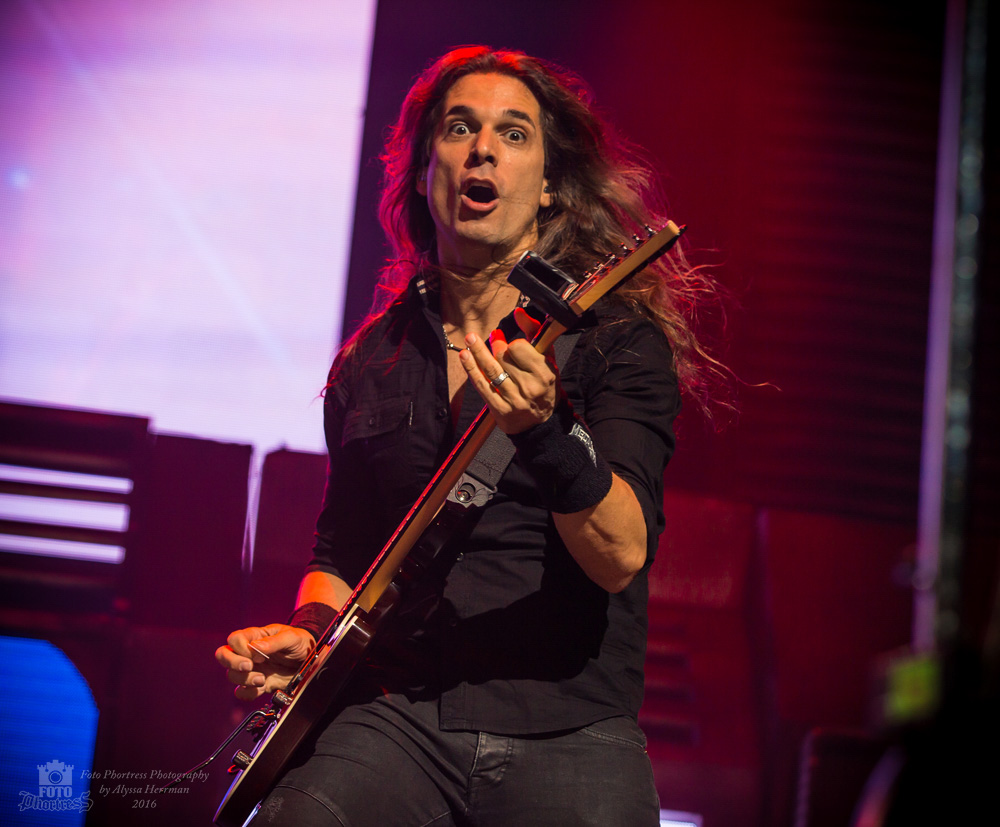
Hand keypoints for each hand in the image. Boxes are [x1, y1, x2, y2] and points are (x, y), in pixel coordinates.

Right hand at [215, 623, 315, 700]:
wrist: (310, 658)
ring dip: (245, 679)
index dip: (241, 648)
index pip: (234, 639)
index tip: (257, 654)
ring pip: (232, 675)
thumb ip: (274, 641)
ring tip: (263, 678)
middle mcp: (249, 653)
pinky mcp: (258, 684)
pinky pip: (242, 692)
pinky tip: (261, 688)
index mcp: (255, 637)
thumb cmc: (300, 642)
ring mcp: (252, 669)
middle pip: (223, 655)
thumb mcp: (292, 637)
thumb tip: (255, 647)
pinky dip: (248, 693)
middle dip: (233, 663)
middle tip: (249, 666)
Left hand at [460, 308, 557, 433]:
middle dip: (496, 345)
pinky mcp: (500, 410)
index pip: (519, 348)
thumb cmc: (544, 387)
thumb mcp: (547, 361)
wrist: (541, 424)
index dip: (513, 344)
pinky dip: (471, 369)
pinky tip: (464, 356)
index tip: (512, 344)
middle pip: (503, 358)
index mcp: (544, 374)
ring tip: (470, 338)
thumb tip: (519, 313)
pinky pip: (482, 385)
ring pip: (490, 370)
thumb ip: (535, 335)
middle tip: (493, 337)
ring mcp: (513, 400)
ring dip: (477, 351)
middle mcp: (529, 387)